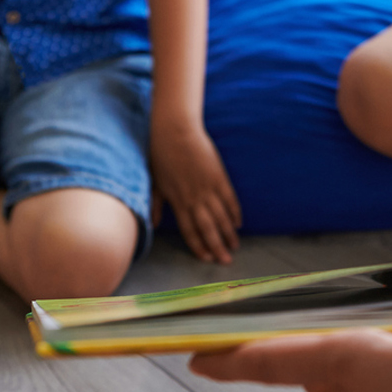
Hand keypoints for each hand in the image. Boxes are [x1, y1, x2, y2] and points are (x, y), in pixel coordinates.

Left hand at [151, 124, 241, 262]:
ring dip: (228, 233)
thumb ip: (156, 204)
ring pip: (221, 216)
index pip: (190, 230)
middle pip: (208, 228)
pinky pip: (230, 198)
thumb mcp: (155, 182)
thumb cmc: (161, 154)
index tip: (206, 258)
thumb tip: (153, 224)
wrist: (175, 131)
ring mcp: (208, 188)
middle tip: (226, 261)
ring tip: (235, 246)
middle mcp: (194, 198)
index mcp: (177, 201)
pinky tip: (238, 222)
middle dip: (217, 246)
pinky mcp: (218, 176)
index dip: (199, 246)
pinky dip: (235, 211)